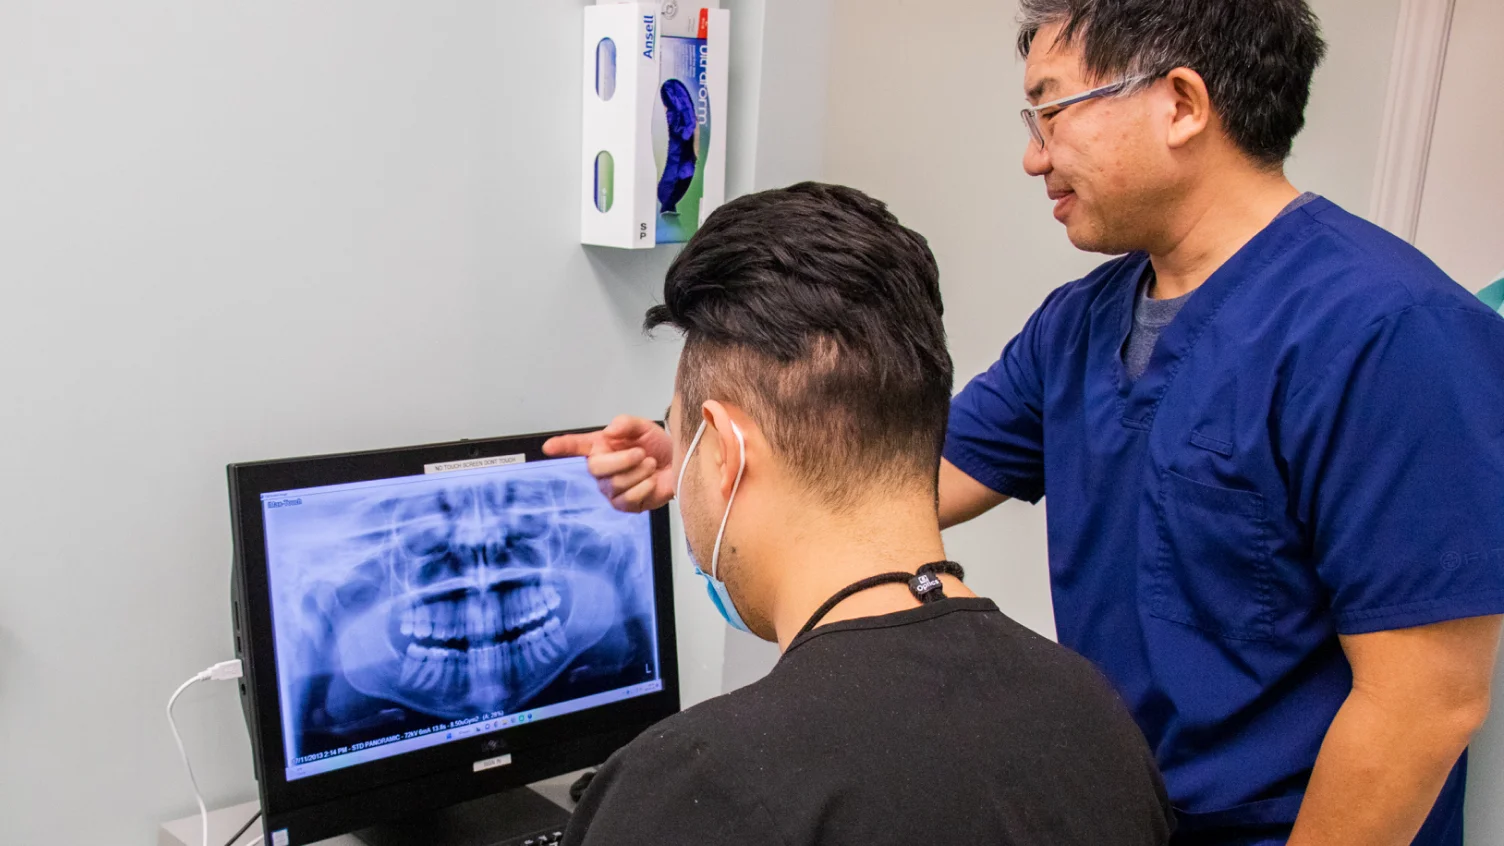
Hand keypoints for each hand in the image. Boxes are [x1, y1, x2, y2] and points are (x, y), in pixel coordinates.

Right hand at [543, 415, 676, 512]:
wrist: (678, 464)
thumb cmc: (657, 446)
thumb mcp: (644, 427)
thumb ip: (626, 423)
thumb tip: (610, 430)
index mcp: (600, 446)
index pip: (576, 446)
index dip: (562, 446)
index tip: (548, 447)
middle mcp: (601, 469)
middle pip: (595, 468)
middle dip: (623, 460)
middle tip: (642, 453)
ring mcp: (610, 489)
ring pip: (614, 484)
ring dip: (639, 472)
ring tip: (650, 465)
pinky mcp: (624, 504)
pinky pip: (627, 499)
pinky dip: (643, 487)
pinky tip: (651, 480)